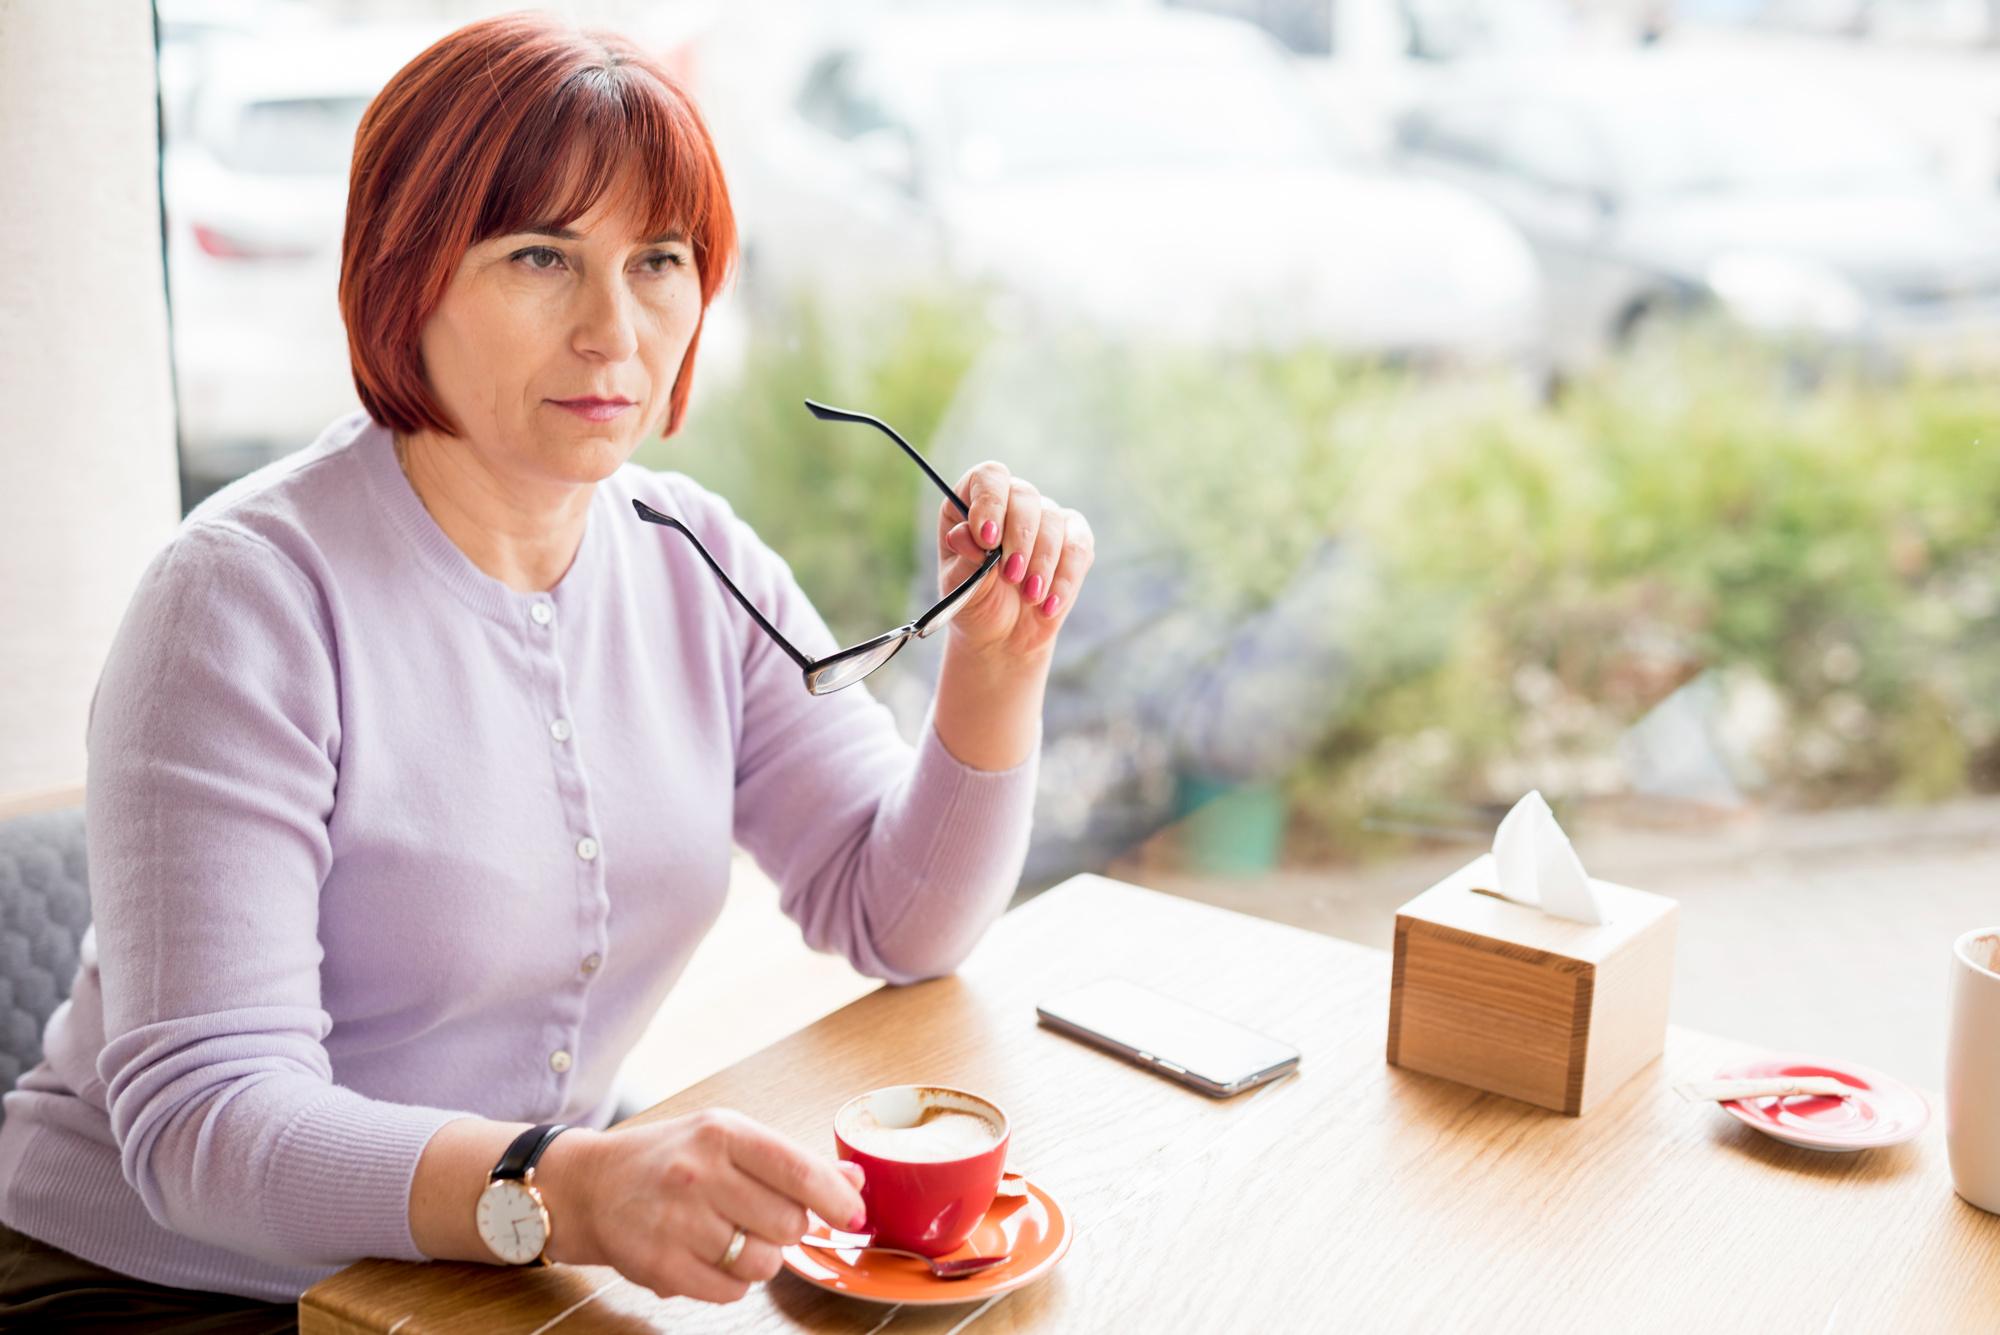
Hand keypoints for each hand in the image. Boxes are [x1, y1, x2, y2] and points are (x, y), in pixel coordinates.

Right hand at [540, 1110, 865, 1302]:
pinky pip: (730, 1293)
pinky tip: (705, 1255)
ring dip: (758, 1258)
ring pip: (763, 1264)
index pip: (799, 1171)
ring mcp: (677, 1221)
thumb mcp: (726, 1138)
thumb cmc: (668, 1159)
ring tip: (728, 1236)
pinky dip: (729, 1282)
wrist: (590, 1185)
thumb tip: (853, 1181)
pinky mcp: (661, 1265)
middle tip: (761, 1218)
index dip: (837, 1200)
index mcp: (722, 1133)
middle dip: (788, 1229)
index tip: (853, 1215)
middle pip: (789, 1225)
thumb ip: (790, 1160)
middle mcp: (699, 1173)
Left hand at [939, 462, 1094, 664]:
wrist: (1000, 637)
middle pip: (1024, 496)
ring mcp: (1044, 519)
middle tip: (1011, 577)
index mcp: (971, 503)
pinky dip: (1065, 578)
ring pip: (1053, 521)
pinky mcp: (1073, 542)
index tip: (988, 539)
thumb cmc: (973, 603)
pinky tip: (1049, 604)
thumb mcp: (960, 585)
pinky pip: (1079, 548)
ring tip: (1029, 597)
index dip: (991, 501)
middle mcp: (1009, 503)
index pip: (988, 478)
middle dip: (1020, 539)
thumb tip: (962, 534)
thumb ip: (964, 558)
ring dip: (1042, 563)